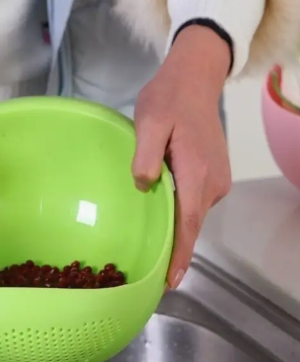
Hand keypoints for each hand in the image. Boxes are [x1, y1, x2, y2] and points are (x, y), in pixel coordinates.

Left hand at [132, 25, 231, 288]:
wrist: (195, 81)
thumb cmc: (168, 100)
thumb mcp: (149, 121)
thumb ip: (145, 154)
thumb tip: (144, 185)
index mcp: (196, 171)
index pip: (188, 221)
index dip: (180, 252)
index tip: (171, 280)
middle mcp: (212, 181)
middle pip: (193, 224)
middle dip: (178, 252)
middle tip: (159, 279)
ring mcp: (217, 179)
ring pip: (195, 215)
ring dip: (180, 236)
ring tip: (160, 257)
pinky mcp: (215, 174)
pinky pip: (197, 204)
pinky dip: (184, 218)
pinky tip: (168, 223)